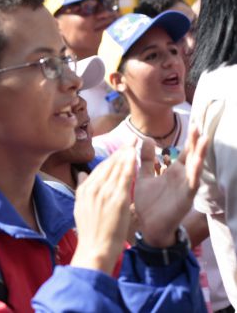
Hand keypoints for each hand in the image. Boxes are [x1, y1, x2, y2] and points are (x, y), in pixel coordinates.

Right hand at [71, 146, 136, 273]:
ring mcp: (105, 193)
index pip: (99, 169)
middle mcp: (93, 189)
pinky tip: (135, 156)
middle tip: (130, 140)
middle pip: (108, 165)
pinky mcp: (117, 200)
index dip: (111, 157)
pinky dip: (129, 165)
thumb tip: (80, 174)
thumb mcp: (79, 208)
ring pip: (117, 168)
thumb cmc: (90, 232)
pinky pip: (124, 178)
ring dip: (126, 154)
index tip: (120, 149)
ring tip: (134, 143)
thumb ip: (81, 189)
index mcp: (84, 190)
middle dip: (120, 151)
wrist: (94, 249)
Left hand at [133, 127, 207, 246]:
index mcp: (172, 172)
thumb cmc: (148, 203)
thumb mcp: (145, 177)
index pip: (183, 152)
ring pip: (195, 167)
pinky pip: (191, 184)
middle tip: (200, 124)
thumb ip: (145, 159)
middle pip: (191, 156)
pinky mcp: (185, 197)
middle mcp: (181, 177)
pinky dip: (194, 173)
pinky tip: (197, 163)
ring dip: (200, 154)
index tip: (194, 122)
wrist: (148, 227)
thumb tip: (144, 138)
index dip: (189, 139)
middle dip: (196, 141)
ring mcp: (185, 187)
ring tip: (205, 138)